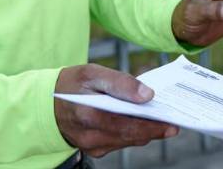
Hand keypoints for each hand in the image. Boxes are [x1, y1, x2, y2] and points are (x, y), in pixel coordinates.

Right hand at [53, 64, 177, 156]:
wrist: (48, 104)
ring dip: (145, 131)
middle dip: (154, 129)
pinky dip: (133, 132)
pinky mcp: (94, 149)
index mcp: (88, 115)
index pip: (127, 125)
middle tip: (174, 121)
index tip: (172, 122)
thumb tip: (147, 95)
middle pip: (131, 136)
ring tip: (163, 119)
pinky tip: (143, 121)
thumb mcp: (92, 73)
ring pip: (127, 140)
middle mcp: (90, 136)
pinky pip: (120, 142)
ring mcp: (92, 146)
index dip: (152, 126)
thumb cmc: (72, 84)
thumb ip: (120, 82)